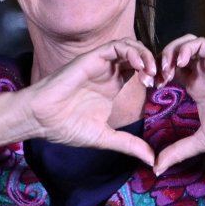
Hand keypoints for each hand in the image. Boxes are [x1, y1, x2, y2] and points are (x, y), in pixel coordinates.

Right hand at [27, 38, 155, 165]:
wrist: (42, 120)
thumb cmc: (66, 126)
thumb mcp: (106, 137)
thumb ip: (129, 144)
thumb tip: (152, 160)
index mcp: (113, 86)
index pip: (140, 72)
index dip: (155, 77)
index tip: (162, 90)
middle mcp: (108, 72)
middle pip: (139, 56)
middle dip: (154, 63)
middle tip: (161, 79)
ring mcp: (100, 64)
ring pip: (130, 46)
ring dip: (145, 55)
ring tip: (151, 72)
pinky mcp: (91, 58)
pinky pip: (115, 46)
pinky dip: (131, 52)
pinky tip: (139, 66)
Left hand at [154, 35, 204, 174]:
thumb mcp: (202, 140)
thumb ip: (180, 150)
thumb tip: (157, 168)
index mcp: (197, 87)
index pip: (170, 72)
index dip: (156, 76)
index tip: (148, 88)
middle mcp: (203, 72)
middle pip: (173, 54)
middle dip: (158, 61)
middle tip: (152, 78)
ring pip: (184, 44)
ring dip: (170, 52)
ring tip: (165, 70)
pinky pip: (200, 43)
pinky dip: (186, 48)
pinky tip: (180, 64)